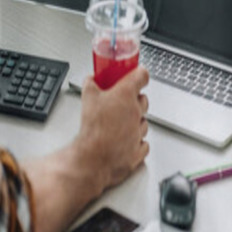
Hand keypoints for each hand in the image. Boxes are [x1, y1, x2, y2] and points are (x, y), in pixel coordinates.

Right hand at [75, 66, 149, 194]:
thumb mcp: (86, 98)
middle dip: (135, 99)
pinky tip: (125, 140)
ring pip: (143, 122)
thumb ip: (90, 84)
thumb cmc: (92, 128)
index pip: (142, 76)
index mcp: (126, 96)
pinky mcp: (138, 151)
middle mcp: (136, 112)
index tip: (138, 73)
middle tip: (123, 101)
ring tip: (119, 124)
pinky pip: (142, 143)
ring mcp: (139, 132)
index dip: (140, 74)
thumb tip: (91, 79)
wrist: (92, 158)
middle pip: (144, 100)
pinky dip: (136, 141)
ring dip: (135, 121)